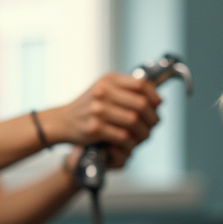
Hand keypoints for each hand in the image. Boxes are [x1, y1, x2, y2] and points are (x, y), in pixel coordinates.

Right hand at [43, 73, 160, 149]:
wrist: (63, 121)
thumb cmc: (89, 106)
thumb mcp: (105, 89)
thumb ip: (129, 90)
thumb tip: (159, 100)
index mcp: (108, 80)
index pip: (141, 84)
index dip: (154, 96)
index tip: (157, 105)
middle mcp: (103, 92)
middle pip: (140, 104)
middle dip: (152, 117)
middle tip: (153, 125)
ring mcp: (98, 110)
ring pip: (134, 121)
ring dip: (143, 132)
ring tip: (143, 136)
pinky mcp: (95, 128)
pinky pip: (122, 136)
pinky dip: (130, 142)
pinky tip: (130, 143)